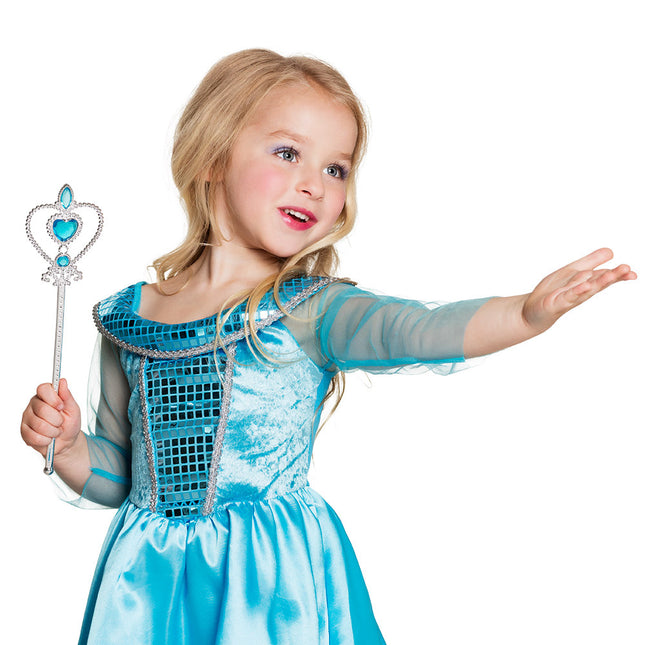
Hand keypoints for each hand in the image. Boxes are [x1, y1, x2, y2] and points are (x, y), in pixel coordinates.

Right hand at [20, 379, 81, 459]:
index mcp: (46, 395)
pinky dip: (46, 440)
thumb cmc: (70, 423)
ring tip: (56, 431)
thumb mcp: (73, 409)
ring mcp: (27, 418)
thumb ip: (67, 395)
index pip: (43, 389)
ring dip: (53, 431)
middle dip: (57, 419)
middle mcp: (34, 404)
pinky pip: (34, 437)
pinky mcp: (24, 432)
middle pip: (42, 409)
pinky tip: (49, 438)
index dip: (53, 399)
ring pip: (39, 425)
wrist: (67, 441)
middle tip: (61, 422)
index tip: (61, 406)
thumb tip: (62, 381)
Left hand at [522, 248, 636, 332]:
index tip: (632, 272)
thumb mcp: (574, 271)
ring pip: (587, 288)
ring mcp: (570, 297)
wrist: (533, 309)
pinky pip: (569, 295)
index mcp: (587, 282)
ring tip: (611, 275)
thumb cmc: (555, 290)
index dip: (619, 274)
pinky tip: (585, 285)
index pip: (605, 276)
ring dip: (599, 282)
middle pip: (599, 282)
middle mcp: (582, 290)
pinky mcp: (557, 302)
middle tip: (627, 269)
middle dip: (613, 276)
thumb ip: (591, 262)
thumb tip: (611, 251)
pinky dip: (577, 291)